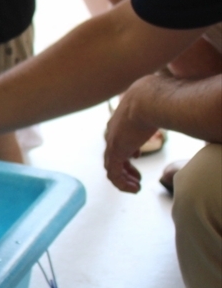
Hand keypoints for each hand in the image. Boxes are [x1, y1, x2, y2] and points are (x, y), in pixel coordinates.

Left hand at [103, 78, 159, 192]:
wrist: (149, 99)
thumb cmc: (158, 98)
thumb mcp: (156, 105)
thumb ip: (159, 110)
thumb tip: (174, 106)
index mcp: (120, 121)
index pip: (118, 139)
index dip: (127, 149)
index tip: (137, 156)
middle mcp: (112, 132)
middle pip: (113, 154)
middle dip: (125, 167)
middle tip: (136, 178)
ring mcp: (112, 143)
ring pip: (112, 166)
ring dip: (124, 179)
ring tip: (136, 187)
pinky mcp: (115, 152)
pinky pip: (114, 174)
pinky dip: (122, 183)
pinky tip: (135, 189)